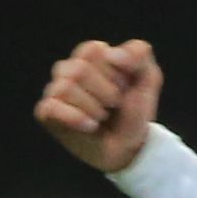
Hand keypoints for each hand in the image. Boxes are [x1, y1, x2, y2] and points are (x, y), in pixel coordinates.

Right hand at [33, 37, 162, 173]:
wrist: (129, 147)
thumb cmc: (134, 110)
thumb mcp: (148, 78)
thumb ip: (139, 54)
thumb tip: (110, 53)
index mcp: (91, 55)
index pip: (93, 50)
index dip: (113, 72)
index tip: (124, 87)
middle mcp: (69, 69)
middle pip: (79, 70)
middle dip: (105, 93)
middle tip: (113, 105)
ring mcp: (56, 90)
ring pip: (65, 89)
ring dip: (93, 108)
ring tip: (102, 117)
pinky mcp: (47, 113)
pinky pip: (51, 108)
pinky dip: (75, 118)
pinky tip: (90, 126)